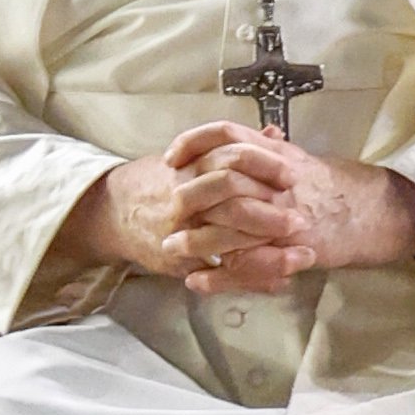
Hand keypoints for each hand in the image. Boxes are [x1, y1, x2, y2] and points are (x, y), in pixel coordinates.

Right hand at [56, 142, 315, 292]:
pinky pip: (220, 273)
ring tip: (299, 252)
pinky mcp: (181, 261)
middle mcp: (184, 194)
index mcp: (191, 163)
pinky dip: (252, 278)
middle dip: (269, 208)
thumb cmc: (161, 179)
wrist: (114, 211)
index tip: (292, 174)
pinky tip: (279, 282)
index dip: (265, 164)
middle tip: (299, 217)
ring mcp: (181, 229)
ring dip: (267, 248)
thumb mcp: (192, 154)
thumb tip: (274, 132)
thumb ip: (234, 145)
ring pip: (228, 237)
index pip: (231, 156)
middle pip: (231, 193)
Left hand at [158, 124, 414, 296]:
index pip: (226, 134)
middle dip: (187, 196)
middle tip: (162, 208)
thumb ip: (269, 150)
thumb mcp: (298, 159)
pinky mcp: (289, 249)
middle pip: (220, 182)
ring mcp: (282, 215)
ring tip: (171, 249)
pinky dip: (221, 275)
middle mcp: (274, 179)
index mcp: (274, 153)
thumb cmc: (333, 184)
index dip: (194, 142)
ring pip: (229, 226)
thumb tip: (247, 136)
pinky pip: (248, 265)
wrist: (371, 210)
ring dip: (196, 239)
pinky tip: (198, 281)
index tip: (170, 156)